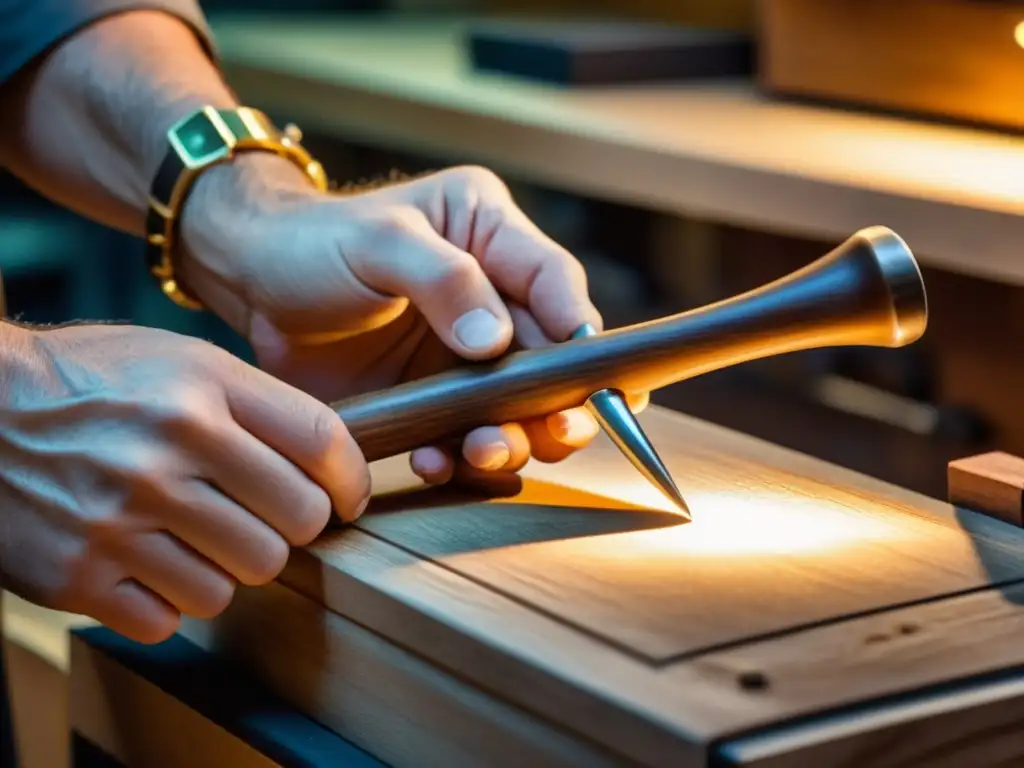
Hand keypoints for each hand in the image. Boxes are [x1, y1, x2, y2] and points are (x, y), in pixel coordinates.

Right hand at [0, 322, 367, 642]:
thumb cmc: (90, 381)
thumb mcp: (182, 360)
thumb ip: (259, 404)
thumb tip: (332, 464)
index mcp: (200, 392)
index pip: (322, 443)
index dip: (351, 480)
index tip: (346, 497)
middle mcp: (165, 453)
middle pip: (295, 526)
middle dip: (290, 528)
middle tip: (261, 517)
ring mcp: (120, 519)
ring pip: (239, 582)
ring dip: (228, 567)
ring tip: (193, 536)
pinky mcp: (78, 575)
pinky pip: (171, 619)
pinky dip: (168, 600)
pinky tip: (147, 562)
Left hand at [181, 159, 647, 483]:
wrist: (253, 283)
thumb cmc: (313, 241)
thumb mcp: (378, 240)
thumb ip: (444, 279)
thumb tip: (496, 343)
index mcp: (491, 236)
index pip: (554, 280)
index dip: (579, 327)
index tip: (591, 370)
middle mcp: (492, 297)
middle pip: (552, 356)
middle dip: (559, 400)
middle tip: (556, 431)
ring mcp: (465, 354)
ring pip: (517, 406)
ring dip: (513, 436)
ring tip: (485, 449)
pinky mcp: (434, 398)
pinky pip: (463, 436)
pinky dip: (459, 457)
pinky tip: (436, 460)